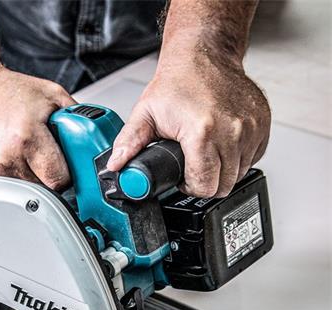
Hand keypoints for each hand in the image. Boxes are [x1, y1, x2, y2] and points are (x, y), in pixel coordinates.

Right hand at [0, 64, 74, 188]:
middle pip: (42, 188)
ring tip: (23, 153)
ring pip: (24, 192)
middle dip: (48, 177)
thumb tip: (94, 145)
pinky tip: (7, 156)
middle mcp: (6, 157)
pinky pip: (6, 187)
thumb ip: (77, 120)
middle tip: (44, 158)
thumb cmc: (7, 90)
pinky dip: (11, 177)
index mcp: (27, 137)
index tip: (66, 170)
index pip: (59, 180)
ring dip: (29, 179)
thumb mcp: (52, 95)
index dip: (66, 176)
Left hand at [107, 51, 270, 197]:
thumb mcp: (144, 114)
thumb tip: (115, 165)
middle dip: (205, 183)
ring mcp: (250, 128)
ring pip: (239, 174)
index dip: (190, 187)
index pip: (204, 185)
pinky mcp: (262, 125)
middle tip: (192, 167)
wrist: (204, 54)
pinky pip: (252, 159)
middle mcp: (231, 131)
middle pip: (223, 185)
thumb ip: (128, 143)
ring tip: (205, 154)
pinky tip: (221, 146)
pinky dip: (237, 159)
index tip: (183, 178)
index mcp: (202, 132)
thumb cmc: (177, 82)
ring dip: (222, 171)